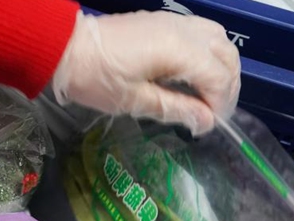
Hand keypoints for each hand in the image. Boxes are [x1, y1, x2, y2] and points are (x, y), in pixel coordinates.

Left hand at [52, 11, 240, 134]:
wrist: (65, 48)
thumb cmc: (95, 78)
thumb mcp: (134, 101)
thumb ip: (175, 109)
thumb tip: (206, 122)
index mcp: (178, 50)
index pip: (217, 77)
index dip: (219, 104)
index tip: (207, 126)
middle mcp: (183, 30)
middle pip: (226, 55)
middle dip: (227, 86)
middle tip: (212, 113)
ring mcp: (174, 21)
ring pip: (219, 39)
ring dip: (221, 66)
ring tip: (208, 94)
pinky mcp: (163, 20)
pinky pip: (201, 31)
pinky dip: (208, 51)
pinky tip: (195, 72)